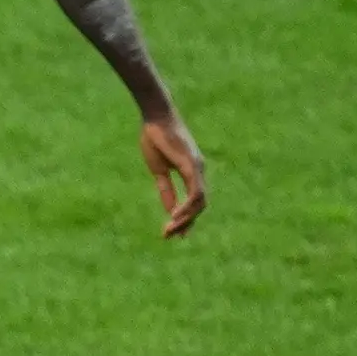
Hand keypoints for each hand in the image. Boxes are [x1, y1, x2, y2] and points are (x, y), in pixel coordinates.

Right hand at [141, 114, 207, 237]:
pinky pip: (195, 192)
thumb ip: (166, 190)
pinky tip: (175, 216)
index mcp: (192, 172)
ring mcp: (198, 168)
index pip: (195, 201)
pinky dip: (187, 207)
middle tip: (168, 237)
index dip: (186, 219)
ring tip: (170, 230)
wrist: (155, 118)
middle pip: (200, 205)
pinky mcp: (192, 165)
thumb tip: (170, 210)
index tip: (173, 234)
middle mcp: (199, 171)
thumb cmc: (156, 139)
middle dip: (186, 224)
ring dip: (186, 219)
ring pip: (200, 202)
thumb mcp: (159, 170)